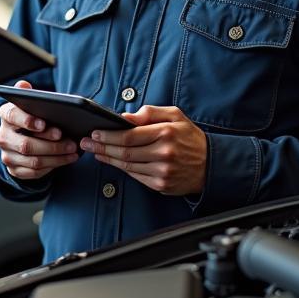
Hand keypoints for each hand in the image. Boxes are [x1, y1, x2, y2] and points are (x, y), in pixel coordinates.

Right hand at [0, 80, 78, 179]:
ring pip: (33, 161)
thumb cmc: (30, 117)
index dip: (27, 120)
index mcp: (5, 115)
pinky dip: (53, 166)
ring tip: (73, 150)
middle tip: (70, 141)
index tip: (44, 123)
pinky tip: (66, 159)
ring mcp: (7, 155)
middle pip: (26, 144)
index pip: (12, 116)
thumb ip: (28, 95)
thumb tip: (24, 85)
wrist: (19, 139)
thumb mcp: (28, 105)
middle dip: (51, 144)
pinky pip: (34, 172)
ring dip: (57, 157)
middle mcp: (3, 137)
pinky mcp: (14, 170)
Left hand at [79, 105, 206, 195]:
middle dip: (102, 147)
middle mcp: (164, 154)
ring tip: (95, 152)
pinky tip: (111, 162)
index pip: (129, 136)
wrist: (211, 164)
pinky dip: (121, 169)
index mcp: (165, 133)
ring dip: (108, 159)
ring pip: (128, 166)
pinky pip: (136, 176)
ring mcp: (163, 171)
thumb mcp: (174, 115)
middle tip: (86, 143)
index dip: (108, 136)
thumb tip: (124, 116)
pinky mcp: (161, 184)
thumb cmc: (190, 137)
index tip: (94, 133)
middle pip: (124, 152)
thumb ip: (149, 112)